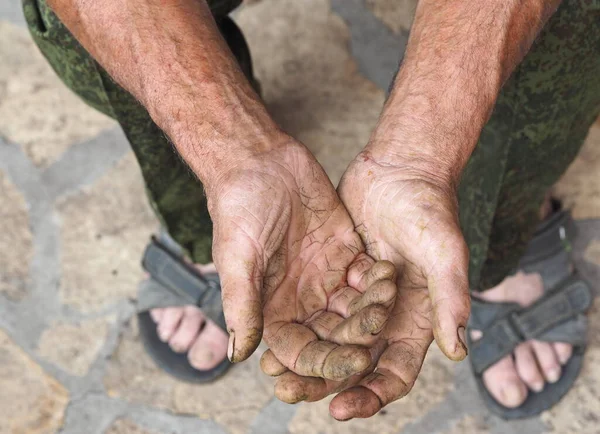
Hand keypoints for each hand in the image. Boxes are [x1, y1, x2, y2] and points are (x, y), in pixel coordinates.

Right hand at [207, 134, 397, 380]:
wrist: (259, 159)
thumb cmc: (239, 207)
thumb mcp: (237, 257)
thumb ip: (242, 305)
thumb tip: (237, 356)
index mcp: (272, 309)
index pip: (300, 351)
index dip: (326, 361)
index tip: (355, 361)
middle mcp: (301, 299)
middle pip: (334, 334)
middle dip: (357, 335)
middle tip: (378, 324)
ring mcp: (325, 276)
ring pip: (356, 306)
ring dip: (373, 306)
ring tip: (386, 294)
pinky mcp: (345, 251)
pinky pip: (367, 274)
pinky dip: (379, 278)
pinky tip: (388, 273)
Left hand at [266, 150, 470, 418]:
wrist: (401, 167)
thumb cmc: (430, 207)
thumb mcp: (444, 252)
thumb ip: (450, 298)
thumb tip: (458, 350)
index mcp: (415, 318)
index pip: (395, 371)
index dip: (372, 394)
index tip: (341, 408)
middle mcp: (387, 315)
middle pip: (355, 363)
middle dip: (325, 382)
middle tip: (290, 392)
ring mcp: (360, 296)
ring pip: (331, 338)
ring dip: (307, 357)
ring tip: (273, 371)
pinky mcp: (339, 275)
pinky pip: (317, 307)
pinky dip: (298, 322)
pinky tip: (272, 331)